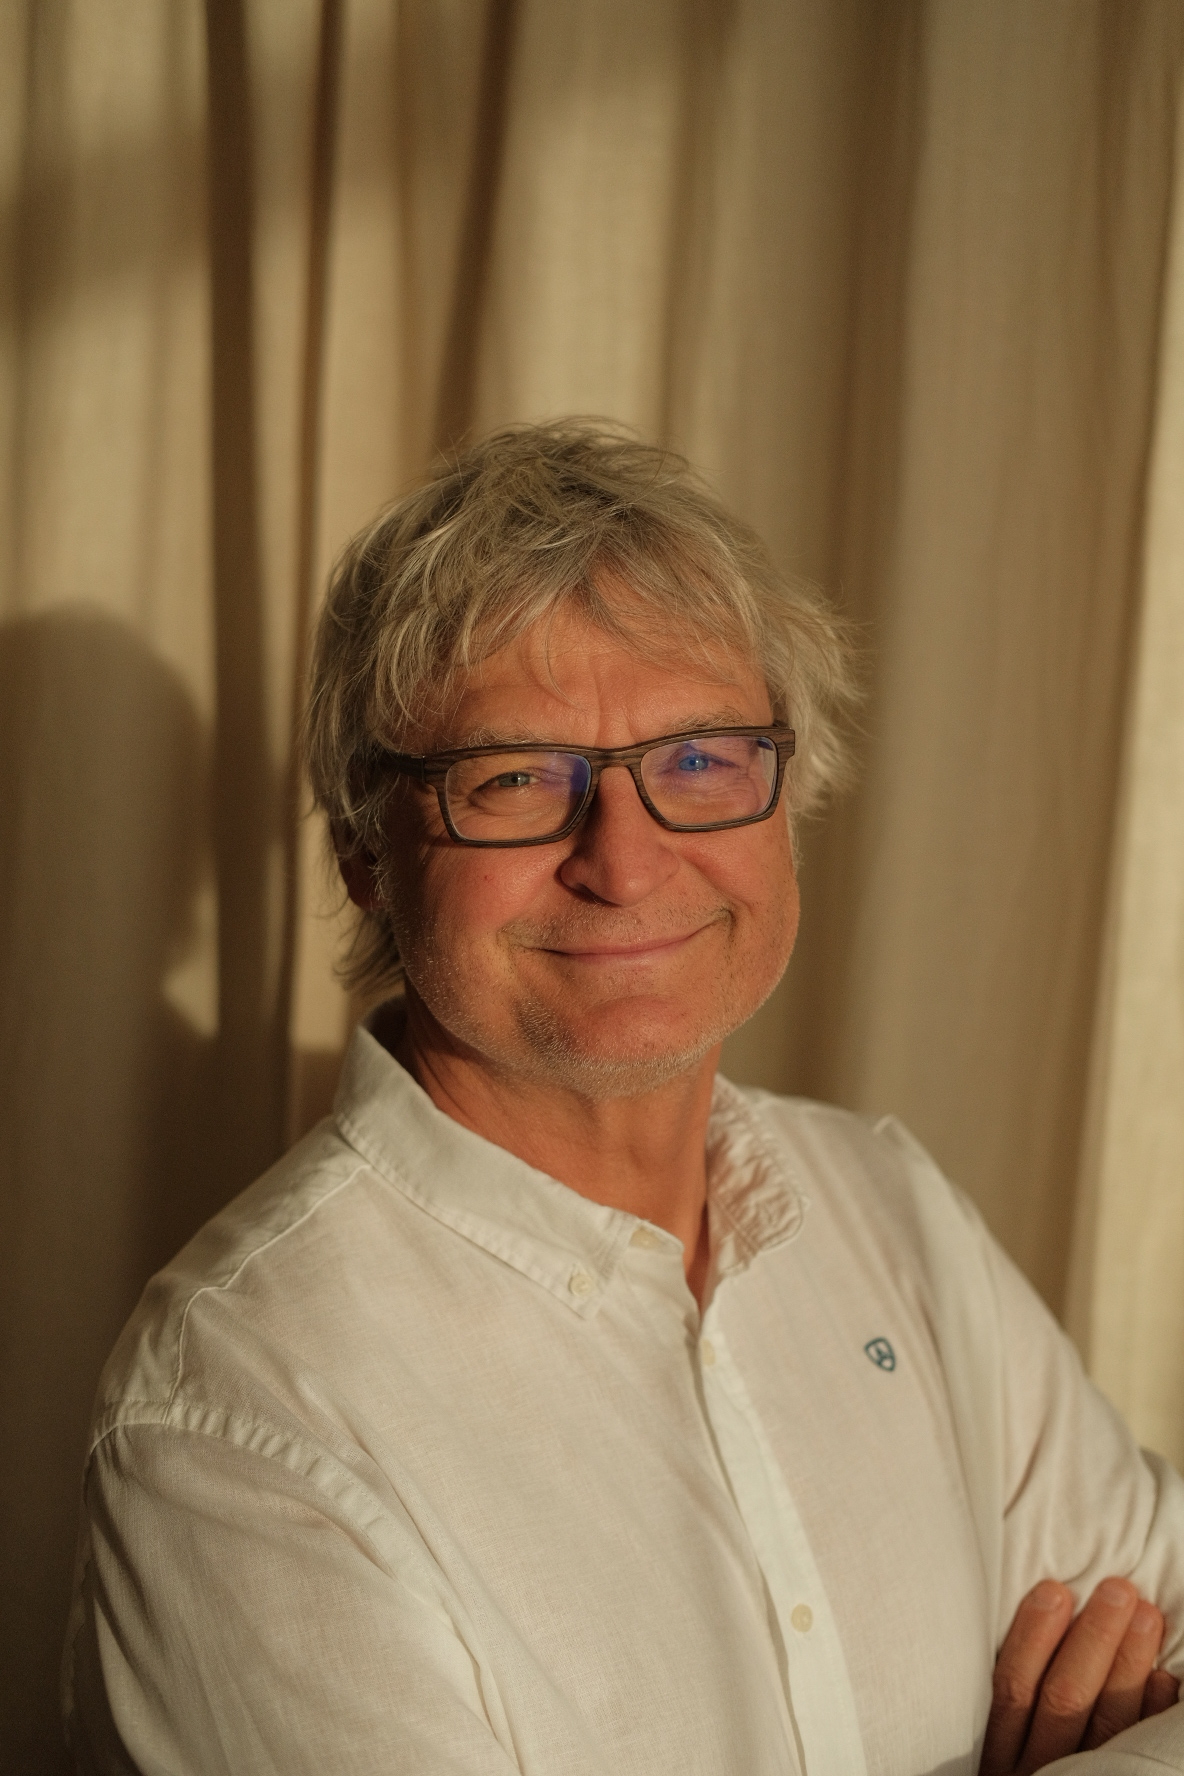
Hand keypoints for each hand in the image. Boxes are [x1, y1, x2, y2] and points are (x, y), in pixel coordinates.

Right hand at [980, 1577, 1179, 1773]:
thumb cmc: (1022, 1769)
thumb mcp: (1002, 1745)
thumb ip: (1015, 1697)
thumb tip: (1050, 1610)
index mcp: (999, 1757)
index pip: (1013, 1688)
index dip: (1033, 1637)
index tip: (1056, 1590)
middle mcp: (1036, 1774)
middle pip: (1064, 1701)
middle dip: (1093, 1641)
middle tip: (1118, 1590)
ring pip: (1106, 1726)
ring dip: (1128, 1665)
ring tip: (1147, 1615)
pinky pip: (1137, 1761)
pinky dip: (1152, 1717)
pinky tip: (1166, 1679)